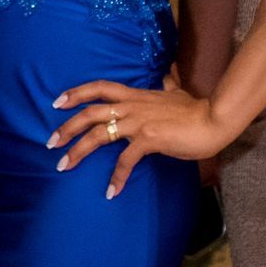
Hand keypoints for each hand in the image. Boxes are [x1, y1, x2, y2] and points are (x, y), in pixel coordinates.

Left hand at [48, 77, 233, 199]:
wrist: (215, 119)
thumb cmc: (197, 110)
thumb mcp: (178, 92)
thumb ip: (168, 85)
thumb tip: (167, 75)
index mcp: (136, 95)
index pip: (100, 88)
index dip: (76, 93)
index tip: (57, 102)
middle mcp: (133, 106)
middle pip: (90, 112)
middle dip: (67, 127)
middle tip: (50, 143)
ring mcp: (139, 122)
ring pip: (99, 134)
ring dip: (78, 151)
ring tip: (63, 165)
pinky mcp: (150, 139)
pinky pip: (126, 159)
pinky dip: (117, 176)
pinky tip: (111, 191)